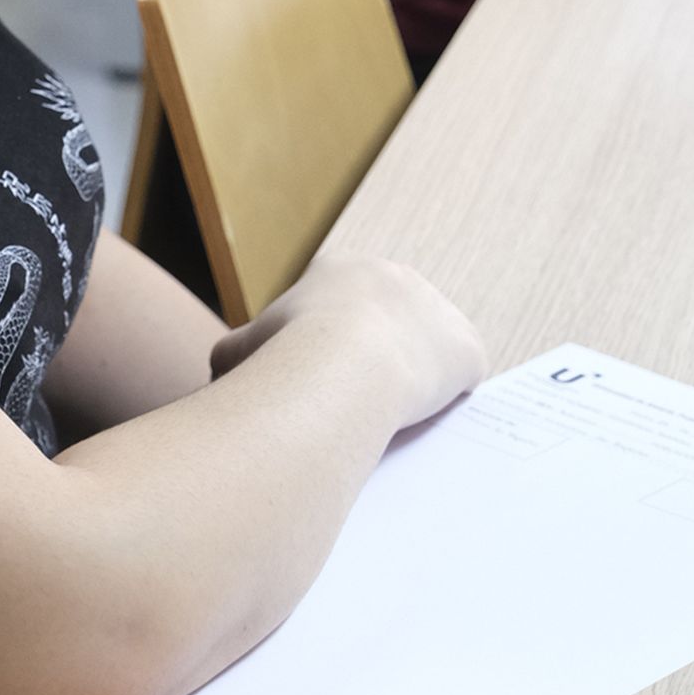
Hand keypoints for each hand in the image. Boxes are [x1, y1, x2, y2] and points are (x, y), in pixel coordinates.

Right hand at [210, 252, 485, 434]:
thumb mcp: (238, 350)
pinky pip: (462, 377)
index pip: (341, 303)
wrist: (344, 366)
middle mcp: (394, 276)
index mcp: (341, 269)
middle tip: (357, 400)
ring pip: (427, 346)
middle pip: (389, 321)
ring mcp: (437, 309)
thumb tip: (225, 374)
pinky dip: (446, 400)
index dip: (330, 342)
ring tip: (391, 418)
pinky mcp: (468, 348)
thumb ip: (239, 353)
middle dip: (376, 354)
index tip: (321, 374)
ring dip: (415, 373)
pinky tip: (426, 425)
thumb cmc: (283, 357)